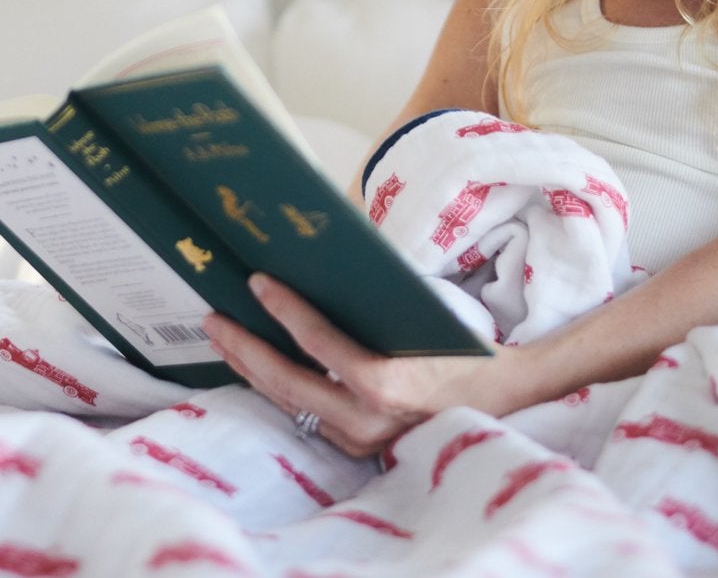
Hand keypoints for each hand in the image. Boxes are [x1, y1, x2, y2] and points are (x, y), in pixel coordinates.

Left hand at [204, 274, 511, 457]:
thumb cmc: (461, 349)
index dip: (284, 310)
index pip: (319, 344)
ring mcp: (362, 440)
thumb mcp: (421, 318)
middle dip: (246, 348)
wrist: (502, 398)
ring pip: (291, 404)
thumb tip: (318, 269)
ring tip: (225, 339)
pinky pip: (308, 417)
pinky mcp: (359, 448)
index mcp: (386, 384)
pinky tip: (258, 368)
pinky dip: (279, 390)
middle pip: (289, 383)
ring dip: (253, 370)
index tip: (256, 282)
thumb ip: (371, 307)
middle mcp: (369, 420)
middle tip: (215, 318)